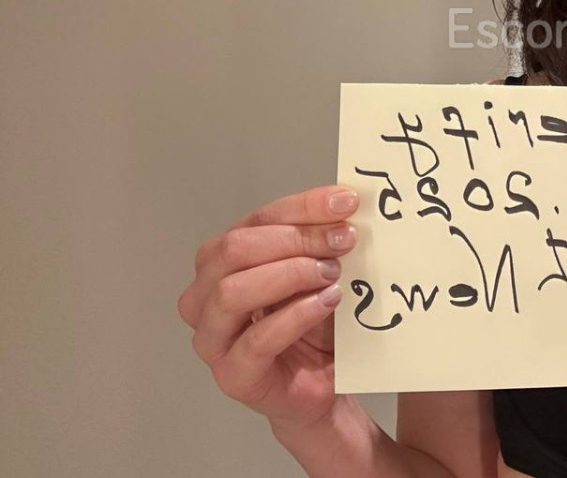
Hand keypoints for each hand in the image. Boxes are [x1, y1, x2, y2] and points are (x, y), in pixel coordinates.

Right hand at [178, 185, 359, 429]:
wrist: (326, 380)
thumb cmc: (316, 322)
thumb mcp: (320, 270)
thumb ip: (321, 238)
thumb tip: (343, 202)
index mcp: (224, 260)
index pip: (256, 220)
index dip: (302, 206)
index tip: (345, 201)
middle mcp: (206, 294)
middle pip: (235, 249)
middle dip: (295, 238)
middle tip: (342, 239)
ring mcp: (213, 337)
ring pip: (232, 290)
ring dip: (289, 274)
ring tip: (331, 273)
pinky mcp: (232, 374)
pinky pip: (256, 339)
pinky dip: (296, 315)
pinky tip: (327, 302)